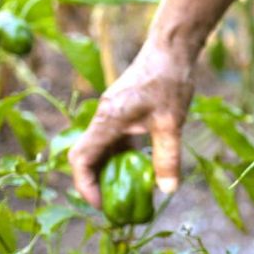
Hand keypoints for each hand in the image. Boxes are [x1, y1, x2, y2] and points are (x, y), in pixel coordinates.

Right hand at [68, 39, 194, 208]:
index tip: (102, 204)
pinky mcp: (121, 110)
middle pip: (86, 156)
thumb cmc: (170, 81)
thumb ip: (167, 157)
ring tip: (126, 192)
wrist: (171, 49)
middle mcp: (103, 116)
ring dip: (109, 170)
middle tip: (114, 204)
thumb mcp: (171, 123)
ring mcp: (111, 112)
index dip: (86, 185)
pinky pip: (113, 139)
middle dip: (95, 182)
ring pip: (100, 148)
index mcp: (108, 119)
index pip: (81, 159)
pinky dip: (121, 155)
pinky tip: (139, 167)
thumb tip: (167, 190)